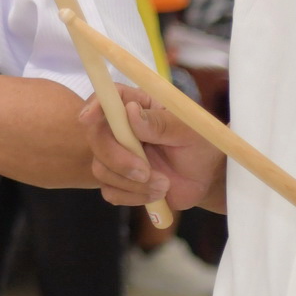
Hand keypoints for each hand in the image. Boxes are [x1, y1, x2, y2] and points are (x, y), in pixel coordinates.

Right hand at [81, 87, 225, 210]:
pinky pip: (110, 191)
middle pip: (96, 137)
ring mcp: (118, 155)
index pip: (108, 98)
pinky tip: (156, 194)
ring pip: (101, 168)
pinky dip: (133, 197)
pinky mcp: (120, 181)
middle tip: (145, 171)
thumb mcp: (189, 131)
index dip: (95, 105)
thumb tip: (130, 112)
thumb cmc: (202, 147)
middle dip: (117, 158)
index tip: (89, 118)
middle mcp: (122, 128)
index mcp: (139, 106)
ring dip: (132, 183)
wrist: (207, 179)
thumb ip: (161, 122)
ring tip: (163, 185)